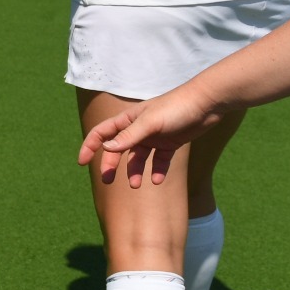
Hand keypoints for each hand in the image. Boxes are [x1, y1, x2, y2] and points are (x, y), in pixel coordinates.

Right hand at [78, 88, 220, 186]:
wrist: (207, 104)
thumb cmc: (175, 108)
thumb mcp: (149, 123)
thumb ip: (128, 137)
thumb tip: (105, 148)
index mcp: (128, 120)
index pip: (102, 133)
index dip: (90, 146)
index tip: (82, 163)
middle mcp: (138, 129)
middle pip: (118, 149)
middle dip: (111, 165)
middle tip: (108, 181)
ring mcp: (154, 137)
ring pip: (138, 158)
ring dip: (135, 172)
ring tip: (137, 185)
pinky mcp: (170, 144)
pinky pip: (159, 161)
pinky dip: (157, 171)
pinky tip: (158, 181)